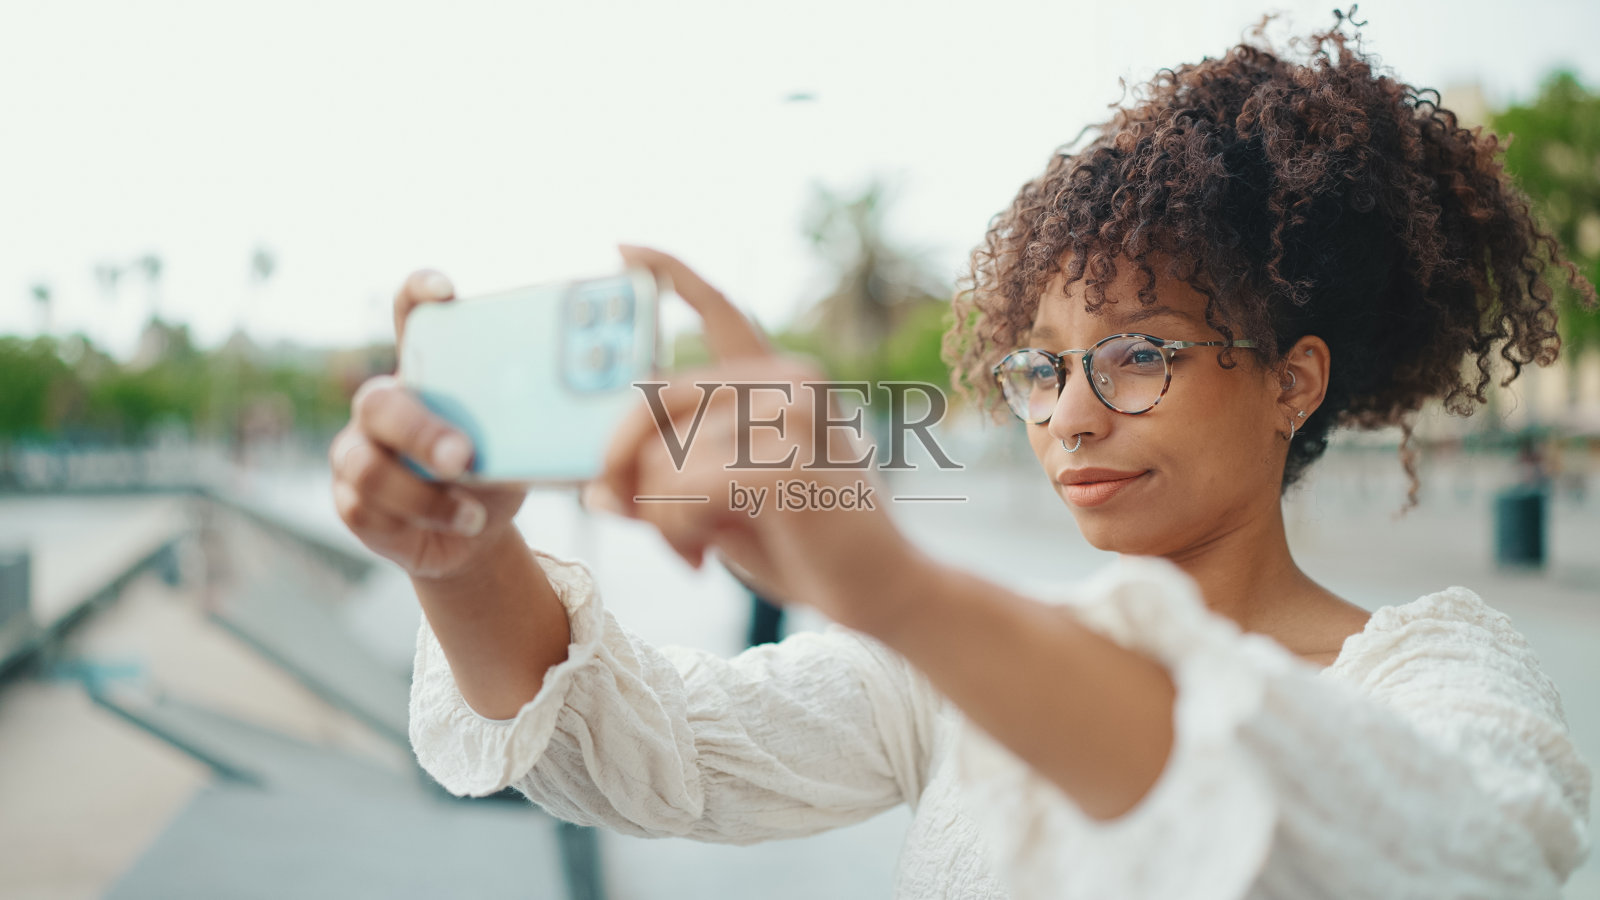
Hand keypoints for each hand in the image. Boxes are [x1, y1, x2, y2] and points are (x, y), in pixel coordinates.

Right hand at [329, 270, 527, 580]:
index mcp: (426, 372)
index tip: (444, 290)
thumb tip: (589, 415)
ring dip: (422, 494)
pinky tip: (458, 525)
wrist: (474, 533)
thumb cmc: (495, 471)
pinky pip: (367, 509)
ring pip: (367, 465)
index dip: (419, 294)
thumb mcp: (516, 444)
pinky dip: (421, 521)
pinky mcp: (351, 499)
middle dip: (422, 432)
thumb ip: (525, 421)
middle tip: (463, 456)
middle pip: (380, 403)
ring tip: (471, 511)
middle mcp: (383, 404)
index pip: (411, 315)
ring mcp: (359, 451)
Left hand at [589, 247, 920, 631]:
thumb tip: (592, 487)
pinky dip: (674, 531)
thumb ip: (663, 482)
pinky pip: (678, 490)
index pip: (721, 310)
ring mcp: (789, 415)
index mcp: (780, 379)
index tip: (623, 244)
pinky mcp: (781, 462)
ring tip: (693, 552)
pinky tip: (703, 558)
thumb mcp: (722, 504)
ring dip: (657, 518)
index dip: (671, 273)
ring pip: (660, 457)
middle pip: (656, 398)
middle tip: (623, 513)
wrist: (881, 592)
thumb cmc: (802, 546)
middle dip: (621, 464)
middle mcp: (788, 381)